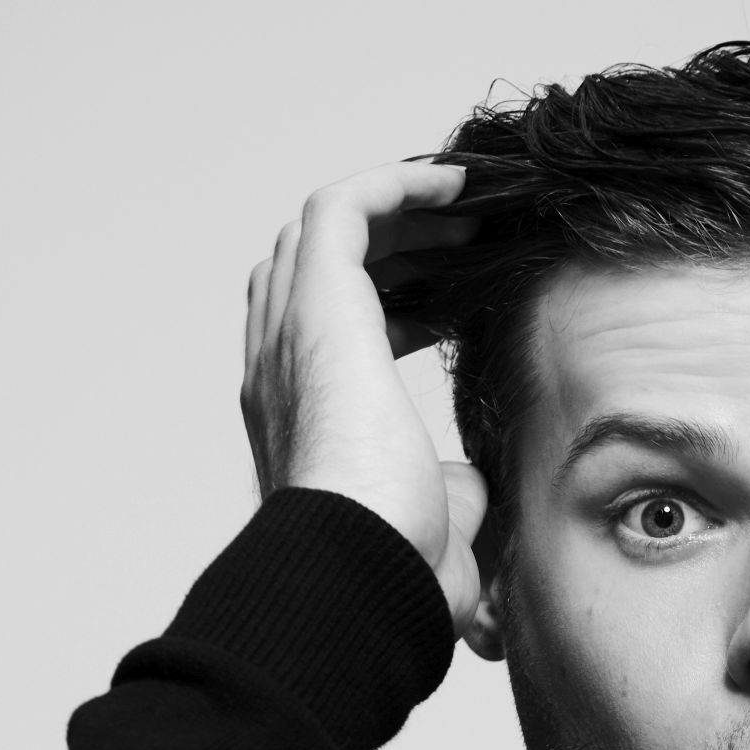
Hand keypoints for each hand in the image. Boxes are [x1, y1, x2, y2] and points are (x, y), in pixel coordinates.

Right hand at [242, 162, 486, 634]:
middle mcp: (279, 367)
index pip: (328, 336)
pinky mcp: (314, 299)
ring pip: (324, 233)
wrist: (362, 558)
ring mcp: (286, 331)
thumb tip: (471, 485)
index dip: (390, 308)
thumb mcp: (435, 523)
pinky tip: (454, 187)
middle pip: (316, 271)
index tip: (451, 306)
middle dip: (391, 249)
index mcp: (298, 419)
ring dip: (397, 213)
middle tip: (464, 246)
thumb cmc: (395, 564)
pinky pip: (342, 209)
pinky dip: (394, 185)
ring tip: (466, 211)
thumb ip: (449, 493)